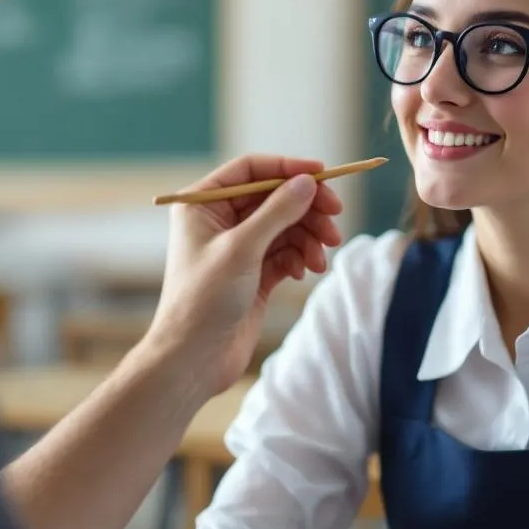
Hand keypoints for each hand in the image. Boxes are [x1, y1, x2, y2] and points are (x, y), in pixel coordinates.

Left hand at [144, 155, 343, 394]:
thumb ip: (277, 212)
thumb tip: (308, 182)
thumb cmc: (204, 301)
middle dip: (306, 208)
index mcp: (202, 204)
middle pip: (274, 198)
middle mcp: (219, 221)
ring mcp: (238, 248)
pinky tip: (306, 271)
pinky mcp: (253, 274)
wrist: (193, 360)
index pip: (251, 170)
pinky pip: (285, 253)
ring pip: (285, 226)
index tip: (323, 176)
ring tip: (323, 256)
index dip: (288, 169)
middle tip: (336, 219)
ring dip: (308, 237)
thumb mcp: (242, 249)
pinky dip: (300, 257)